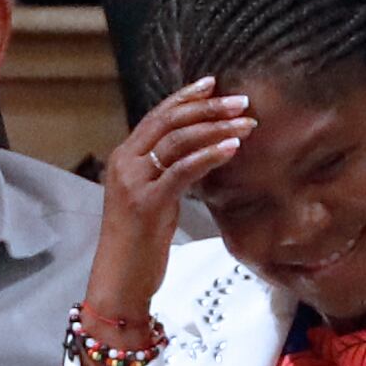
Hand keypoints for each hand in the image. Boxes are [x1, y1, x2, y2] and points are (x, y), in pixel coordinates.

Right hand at [84, 78, 253, 331]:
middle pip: (168, 121)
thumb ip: (169, 173)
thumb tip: (203, 153)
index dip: (186, 97)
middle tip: (241, 101)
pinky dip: (209, 155)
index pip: (157, 116)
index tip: (214, 84)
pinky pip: (182, 170)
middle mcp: (125, 163)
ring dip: (215, 127)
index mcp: (124, 158)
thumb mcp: (153, 199)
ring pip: (177, 140)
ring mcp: (134, 181)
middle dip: (207, 107)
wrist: (119, 280)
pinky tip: (231, 147)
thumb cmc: (138, 245)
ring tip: (246, 123)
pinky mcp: (148, 202)